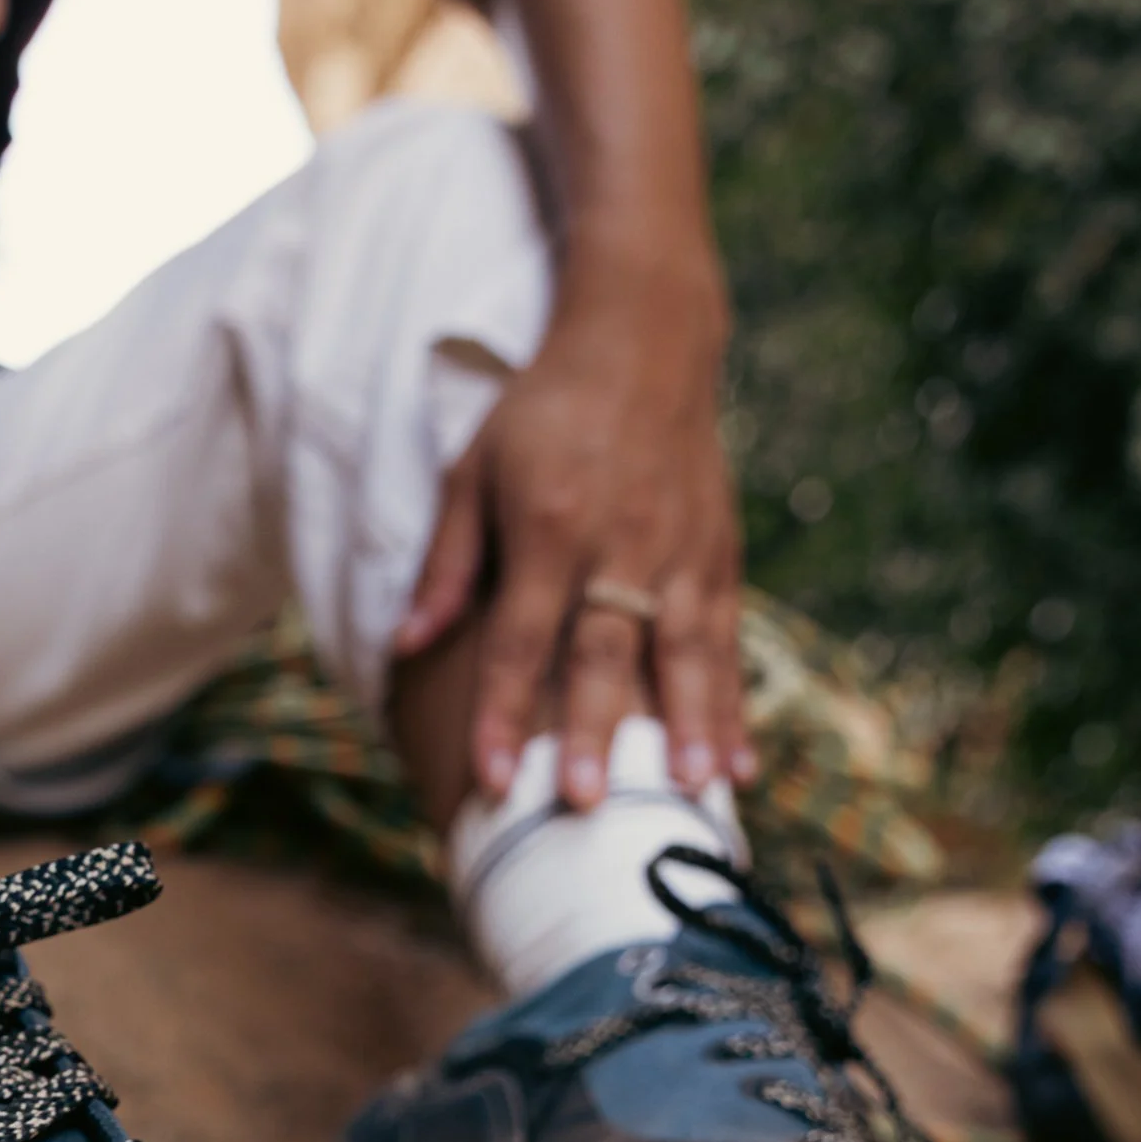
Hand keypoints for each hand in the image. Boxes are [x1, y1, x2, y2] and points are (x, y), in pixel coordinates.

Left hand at [395, 242, 750, 809]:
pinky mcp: (719, 552)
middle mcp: (619, 543)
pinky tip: (736, 766)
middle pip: (603, 652)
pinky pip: (726, 640)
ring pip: (684, 653)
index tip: (492, 779)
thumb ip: (446, 563)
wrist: (644, 337)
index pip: (518, 637)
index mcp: (548, 527)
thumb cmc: (544, 410)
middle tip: (587, 804)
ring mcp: (678, 550)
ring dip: (686, 729)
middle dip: (594, 731)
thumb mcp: (475, 469)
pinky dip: (732, 706)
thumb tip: (404, 643)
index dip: (503, 711)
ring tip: (687, 794)